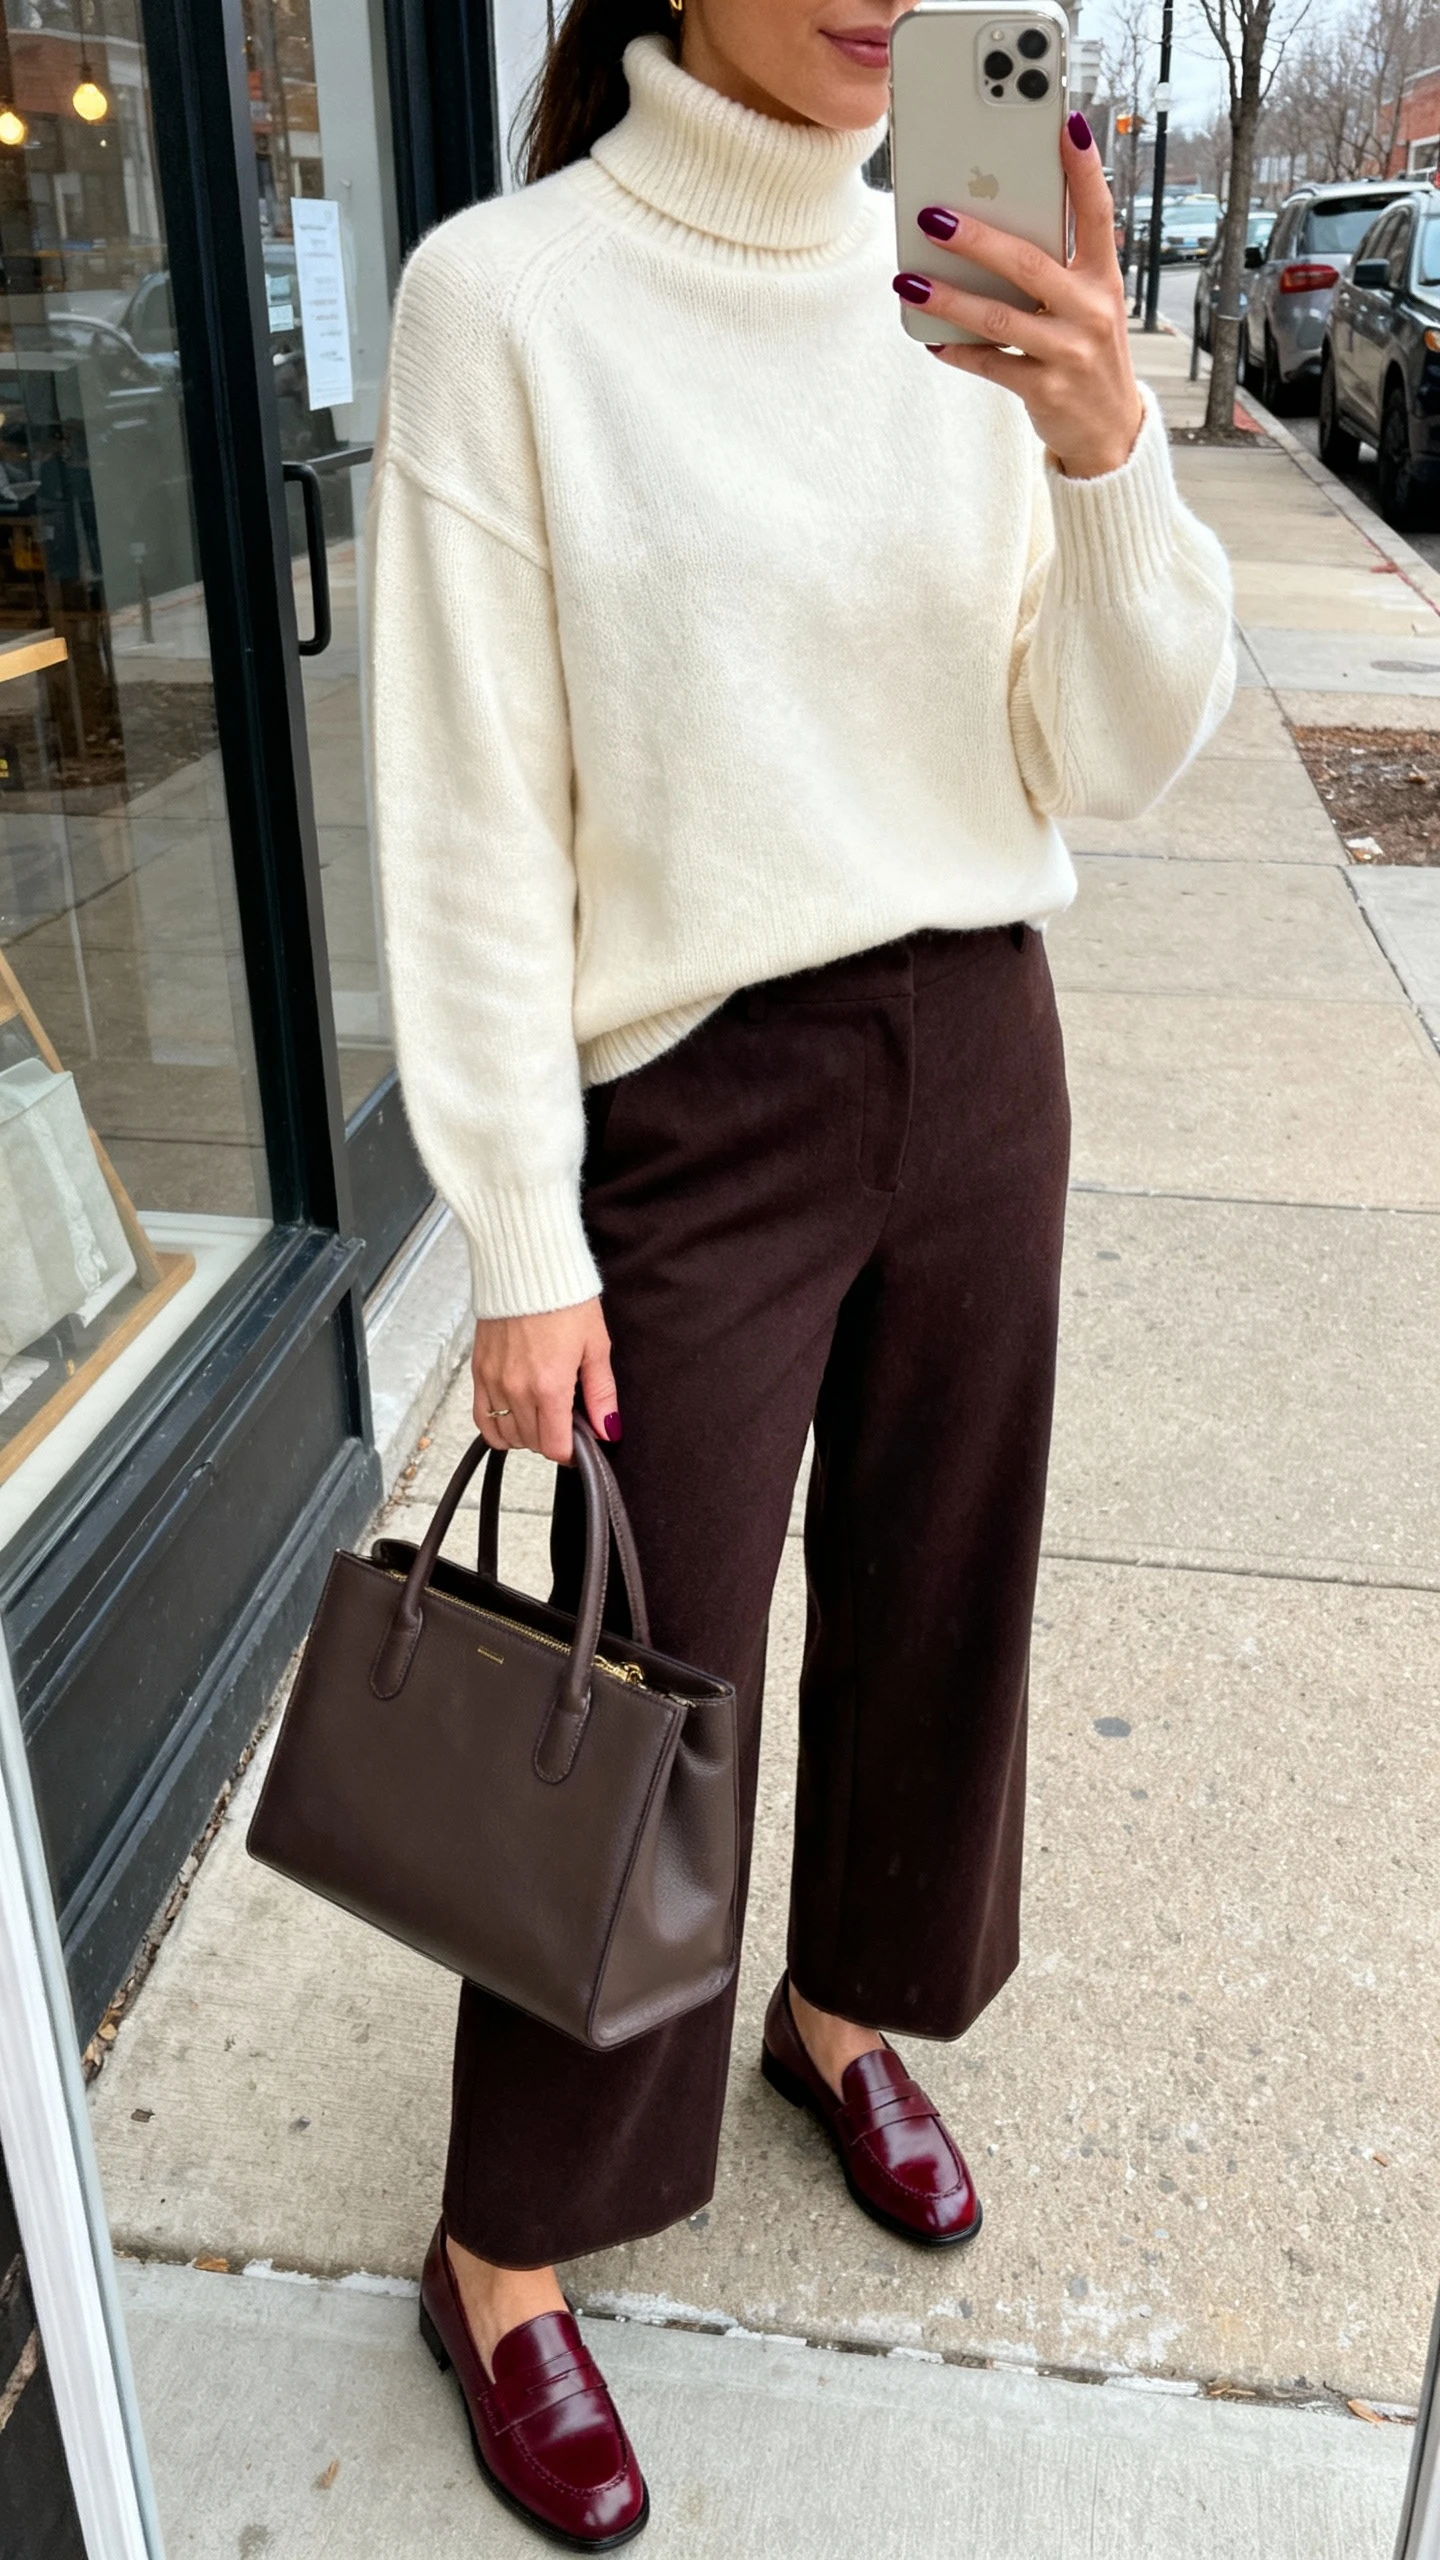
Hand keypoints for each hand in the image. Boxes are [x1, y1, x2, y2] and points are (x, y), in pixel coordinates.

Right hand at [471, 1298, 618, 1462]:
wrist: (527, 1265)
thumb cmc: (564, 1298)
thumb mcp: (596, 1346)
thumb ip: (601, 1394)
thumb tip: (608, 1429)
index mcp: (549, 1385)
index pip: (554, 1447)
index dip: (570, 1453)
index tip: (579, 1445)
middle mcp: (517, 1388)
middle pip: (531, 1443)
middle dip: (552, 1440)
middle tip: (566, 1421)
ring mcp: (493, 1380)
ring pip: (505, 1435)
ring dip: (525, 1434)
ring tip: (542, 1414)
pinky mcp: (478, 1370)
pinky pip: (481, 1418)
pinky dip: (497, 1426)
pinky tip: (514, 1416)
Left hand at [894, 112, 1143, 480]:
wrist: (1108, 430)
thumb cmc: (1087, 352)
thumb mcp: (1089, 303)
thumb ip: (1057, 267)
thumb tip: (993, 228)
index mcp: (1104, 276)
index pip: (1097, 212)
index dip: (1084, 168)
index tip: (1065, 125)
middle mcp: (1091, 309)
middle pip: (1028, 263)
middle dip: (976, 238)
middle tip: (932, 217)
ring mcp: (1070, 351)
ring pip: (1000, 316)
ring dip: (949, 297)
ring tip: (908, 282)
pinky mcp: (1046, 389)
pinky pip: (991, 363)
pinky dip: (957, 350)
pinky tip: (931, 339)